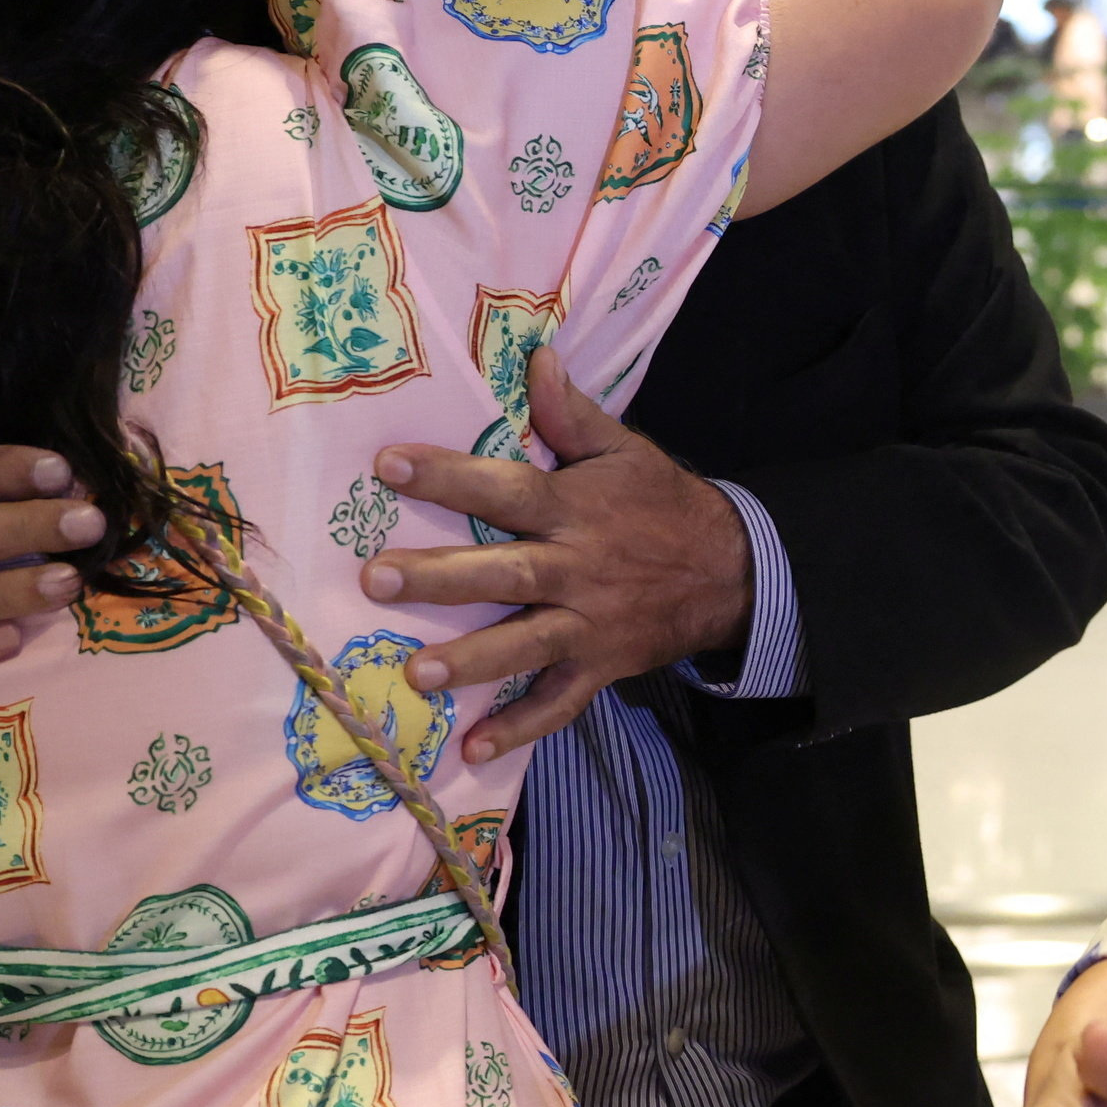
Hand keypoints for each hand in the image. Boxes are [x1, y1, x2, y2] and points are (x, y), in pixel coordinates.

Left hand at [370, 351, 749, 764]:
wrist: (731, 571)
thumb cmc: (663, 503)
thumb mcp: (626, 450)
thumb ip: (573, 413)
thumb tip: (535, 357)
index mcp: (575, 509)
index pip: (504, 489)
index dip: (448, 477)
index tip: (388, 466)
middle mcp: (576, 568)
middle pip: (502, 573)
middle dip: (438, 579)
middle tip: (375, 580)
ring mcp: (588, 623)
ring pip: (525, 644)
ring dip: (472, 661)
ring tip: (417, 673)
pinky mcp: (600, 666)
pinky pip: (559, 703)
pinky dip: (520, 728)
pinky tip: (473, 749)